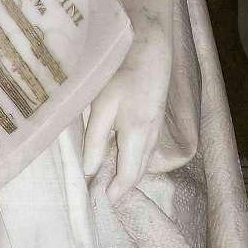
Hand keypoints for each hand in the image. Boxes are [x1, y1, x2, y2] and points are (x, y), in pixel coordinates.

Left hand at [82, 29, 171, 202]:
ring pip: (144, 160)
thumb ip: (96, 140)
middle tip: (102, 195)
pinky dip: (134, 158)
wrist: (150, 46)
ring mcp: (157, 128)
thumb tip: (90, 171)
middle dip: (123, 186)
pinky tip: (121, 154)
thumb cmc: (122, 73)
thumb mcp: (102, 107)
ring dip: (129, 173)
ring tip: (109, 180)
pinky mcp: (156, 118)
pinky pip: (146, 148)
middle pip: (138, 172)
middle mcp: (151, 136)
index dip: (116, 192)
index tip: (100, 201)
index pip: (129, 176)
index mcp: (137, 136)